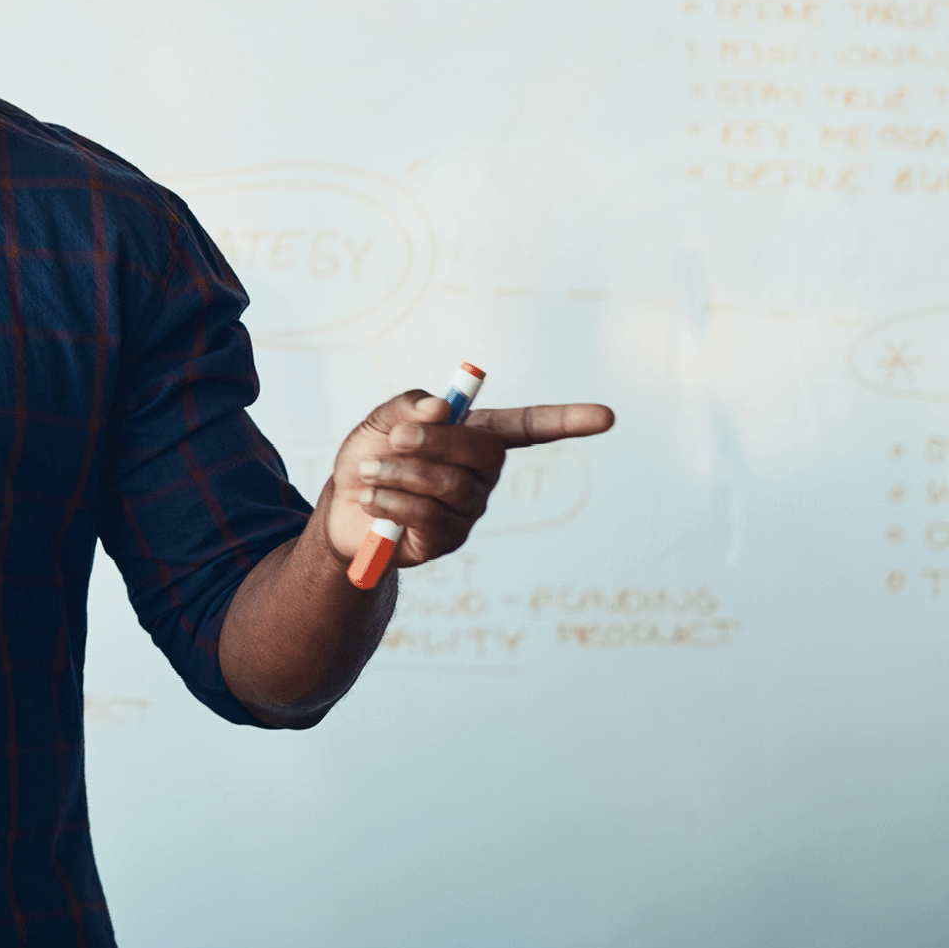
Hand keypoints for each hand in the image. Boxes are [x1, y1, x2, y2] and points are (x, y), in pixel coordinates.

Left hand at [320, 391, 615, 572]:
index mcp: (475, 436)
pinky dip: (393, 503)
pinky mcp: (447, 540)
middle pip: (485, 452)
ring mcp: (468, 509)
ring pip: (452, 486)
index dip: (567, 421)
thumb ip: (407, 408)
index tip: (607, 416)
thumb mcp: (379, 423)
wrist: (341, 510)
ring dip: (403, 474)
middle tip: (398, 437)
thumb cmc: (370, 457)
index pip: (530, 427)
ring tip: (369, 471)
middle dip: (439, 441)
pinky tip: (371, 500)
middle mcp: (482, 474)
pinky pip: (429, 517)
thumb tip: (440, 408)